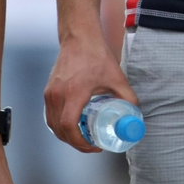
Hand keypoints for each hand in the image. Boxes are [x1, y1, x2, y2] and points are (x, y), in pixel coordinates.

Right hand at [43, 32, 135, 151]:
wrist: (79, 37)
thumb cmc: (96, 55)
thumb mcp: (116, 77)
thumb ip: (128, 97)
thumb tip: (134, 115)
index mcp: (74, 92)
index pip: (69, 127)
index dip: (80, 143)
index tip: (94, 146)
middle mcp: (57, 95)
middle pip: (60, 130)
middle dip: (75, 143)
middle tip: (91, 144)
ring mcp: (50, 93)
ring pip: (53, 125)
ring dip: (66, 135)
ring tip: (83, 137)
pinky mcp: (48, 91)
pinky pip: (51, 115)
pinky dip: (60, 125)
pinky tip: (74, 124)